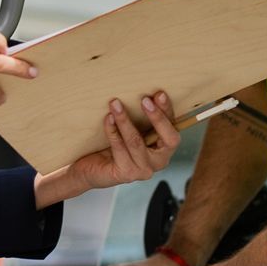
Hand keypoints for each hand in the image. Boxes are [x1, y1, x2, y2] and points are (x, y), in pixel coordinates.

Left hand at [61, 93, 181, 194]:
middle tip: (144, 99)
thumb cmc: (116, 146)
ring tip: (116, 104)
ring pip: (136, 141)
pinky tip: (108, 118)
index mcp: (165, 149)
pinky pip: (119, 148)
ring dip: (125, 120)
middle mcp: (159, 162)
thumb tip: (143, 91)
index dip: (167, 112)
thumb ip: (142, 118)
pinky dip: (112, 130)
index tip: (159, 94)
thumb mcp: (134, 130)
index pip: (174, 129)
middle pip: (165, 138)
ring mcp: (143, 170)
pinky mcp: (126, 173)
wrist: (93, 169)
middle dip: (156, 117)